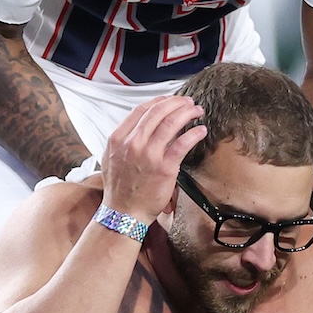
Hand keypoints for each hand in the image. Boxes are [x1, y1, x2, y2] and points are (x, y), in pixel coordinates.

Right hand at [99, 97, 206, 220]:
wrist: (123, 212)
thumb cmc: (120, 188)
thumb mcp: (112, 157)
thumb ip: (124, 140)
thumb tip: (141, 126)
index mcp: (118, 138)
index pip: (142, 110)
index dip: (160, 101)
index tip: (170, 100)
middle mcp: (132, 143)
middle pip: (158, 112)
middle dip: (177, 103)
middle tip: (188, 102)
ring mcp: (148, 154)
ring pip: (171, 123)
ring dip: (187, 113)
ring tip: (197, 111)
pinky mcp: (165, 167)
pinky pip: (183, 144)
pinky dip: (194, 133)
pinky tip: (201, 130)